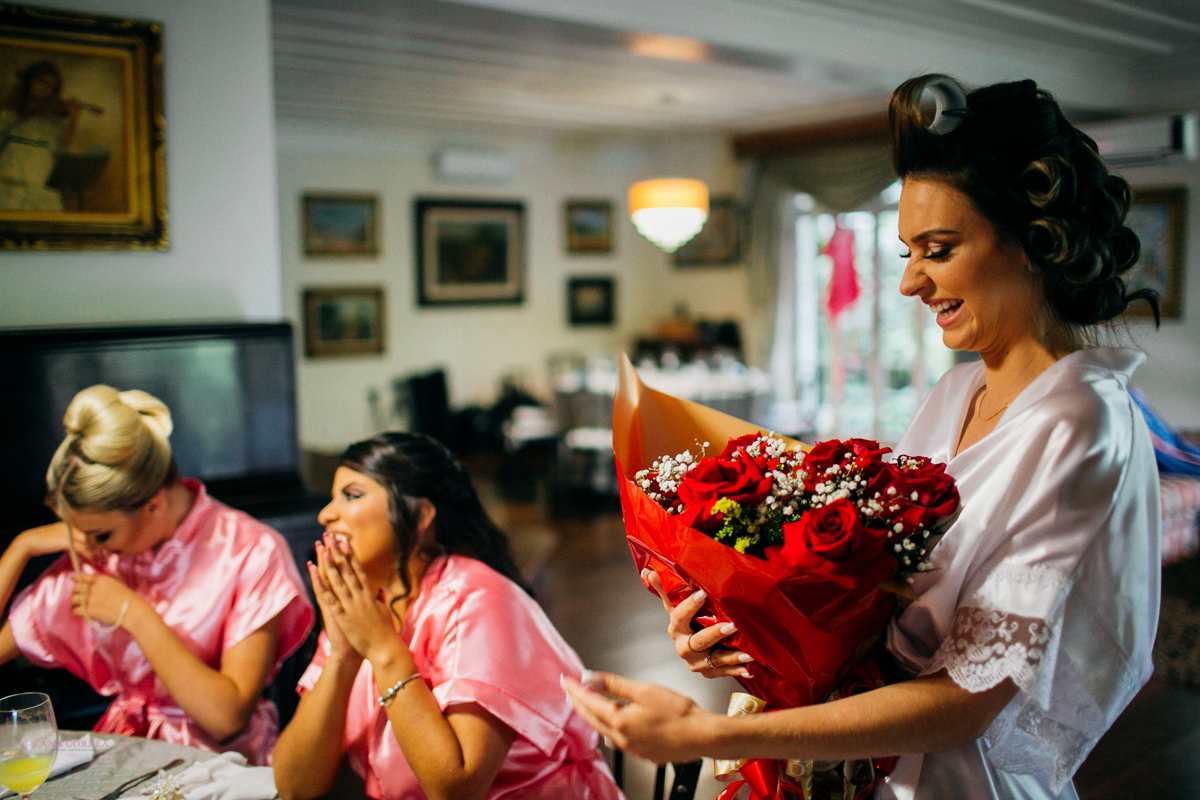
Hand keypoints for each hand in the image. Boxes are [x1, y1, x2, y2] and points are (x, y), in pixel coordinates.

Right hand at [16, 522, 100, 562]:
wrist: (29, 542)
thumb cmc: (46, 540)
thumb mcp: (62, 535)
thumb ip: (74, 537)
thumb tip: (85, 544)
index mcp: (73, 522)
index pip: (92, 529)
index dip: (100, 539)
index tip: (107, 547)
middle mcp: (73, 525)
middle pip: (93, 535)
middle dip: (102, 546)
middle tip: (109, 555)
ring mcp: (69, 532)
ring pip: (89, 542)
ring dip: (97, 552)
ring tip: (102, 560)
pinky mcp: (65, 541)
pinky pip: (81, 548)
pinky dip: (89, 555)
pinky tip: (93, 560)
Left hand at [71, 573, 139, 627]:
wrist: (132, 611)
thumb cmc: (127, 599)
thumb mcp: (116, 584)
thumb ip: (103, 583)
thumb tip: (91, 584)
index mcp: (101, 579)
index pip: (82, 577)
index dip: (76, 578)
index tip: (73, 580)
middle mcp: (94, 587)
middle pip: (76, 588)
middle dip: (76, 593)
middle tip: (78, 598)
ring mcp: (90, 599)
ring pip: (73, 599)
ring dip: (75, 603)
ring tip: (79, 607)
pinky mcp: (89, 610)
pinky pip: (75, 611)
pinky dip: (77, 613)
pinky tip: (81, 614)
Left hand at [315, 536, 408, 668]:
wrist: (385, 649)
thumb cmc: (386, 632)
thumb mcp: (384, 612)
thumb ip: (380, 599)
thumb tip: (379, 589)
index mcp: (369, 594)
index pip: (358, 569)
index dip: (350, 555)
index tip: (344, 541)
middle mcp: (360, 596)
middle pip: (346, 570)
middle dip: (337, 552)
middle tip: (330, 537)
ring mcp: (351, 605)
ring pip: (337, 580)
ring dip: (328, 563)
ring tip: (321, 548)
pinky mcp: (343, 617)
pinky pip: (329, 598)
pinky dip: (321, 585)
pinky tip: (315, 574)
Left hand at [565, 672, 714, 763]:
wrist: (702, 736)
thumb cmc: (678, 712)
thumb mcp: (644, 690)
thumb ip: (614, 684)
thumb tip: (589, 678)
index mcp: (619, 721)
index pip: (588, 702)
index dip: (574, 689)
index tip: (564, 679)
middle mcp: (621, 739)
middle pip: (591, 719)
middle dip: (578, 703)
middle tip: (568, 690)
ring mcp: (631, 749)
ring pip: (603, 730)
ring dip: (592, 715)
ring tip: (586, 702)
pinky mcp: (642, 753)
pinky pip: (617, 739)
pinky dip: (608, 726)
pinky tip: (612, 721)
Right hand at [643, 569, 751, 678]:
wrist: (691, 649)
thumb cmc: (687, 622)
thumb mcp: (676, 606)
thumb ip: (664, 589)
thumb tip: (648, 571)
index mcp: (676, 628)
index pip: (680, 616)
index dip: (690, 605)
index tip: (703, 593)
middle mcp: (684, 646)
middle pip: (699, 642)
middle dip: (715, 634)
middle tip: (732, 625)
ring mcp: (696, 662)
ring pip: (714, 660)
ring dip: (732, 657)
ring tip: (748, 652)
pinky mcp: (708, 672)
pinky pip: (723, 672)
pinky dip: (736, 671)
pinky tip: (748, 668)